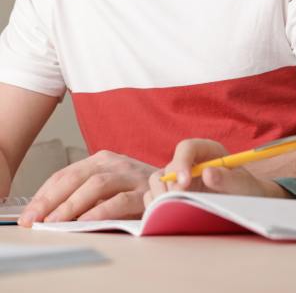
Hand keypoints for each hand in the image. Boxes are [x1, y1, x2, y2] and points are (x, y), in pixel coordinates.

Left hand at [18, 150, 155, 225]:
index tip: (29, 215)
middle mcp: (115, 162)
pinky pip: (120, 199)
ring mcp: (131, 174)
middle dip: (51, 200)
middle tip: (35, 220)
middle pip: (77, 176)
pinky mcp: (145, 191)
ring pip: (96, 185)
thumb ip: (84, 192)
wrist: (179, 184)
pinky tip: (87, 221)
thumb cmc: (137, 190)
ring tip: (55, 223)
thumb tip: (48, 213)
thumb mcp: (108, 186)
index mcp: (102, 159)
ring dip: (72, 205)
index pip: (66, 173)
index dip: (44, 194)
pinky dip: (101, 211)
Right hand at [145, 139, 287, 205]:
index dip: (182, 163)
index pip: (186, 148)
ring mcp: (179, 179)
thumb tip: (207, 173)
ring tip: (176, 210)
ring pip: (157, 181)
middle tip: (180, 203)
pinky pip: (153, 196)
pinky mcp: (172, 194)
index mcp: (207, 151)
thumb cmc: (246, 190)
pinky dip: (156, 206)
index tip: (184, 183)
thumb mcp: (243, 185)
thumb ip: (227, 178)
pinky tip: (169, 215)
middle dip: (172, 187)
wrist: (246, 204)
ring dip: (161, 197)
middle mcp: (190, 162)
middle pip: (169, 167)